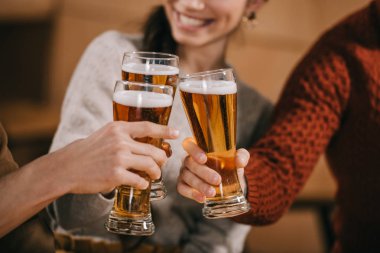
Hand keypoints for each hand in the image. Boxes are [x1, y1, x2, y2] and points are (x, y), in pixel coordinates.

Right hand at [44, 121, 178, 193]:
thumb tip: (144, 141)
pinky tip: (141, 184)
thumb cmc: (88, 151)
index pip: (147, 127)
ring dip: (156, 172)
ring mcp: (119, 158)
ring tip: (154, 175)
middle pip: (154, 150)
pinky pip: (139, 180)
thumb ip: (123, 135)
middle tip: (161, 164)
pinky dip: (143, 183)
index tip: (176, 133)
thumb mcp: (105, 134)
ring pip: (150, 164)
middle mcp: (120, 141)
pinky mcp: (115, 174)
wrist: (68, 167)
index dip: (165, 130)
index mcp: (118, 128)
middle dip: (162, 159)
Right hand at [177, 137, 249, 202]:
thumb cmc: (230, 165)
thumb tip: (239, 161)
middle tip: (217, 180)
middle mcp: (189, 159)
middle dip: (203, 172)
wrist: (230, 182)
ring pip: (187, 177)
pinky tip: (202, 198)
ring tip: (212, 192)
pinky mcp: (183, 185)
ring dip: (199, 185)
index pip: (188, 144)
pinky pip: (182, 188)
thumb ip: (241, 156)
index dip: (193, 150)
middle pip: (189, 163)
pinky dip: (192, 194)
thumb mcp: (238, 158)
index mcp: (198, 148)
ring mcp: (185, 172)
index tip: (204, 159)